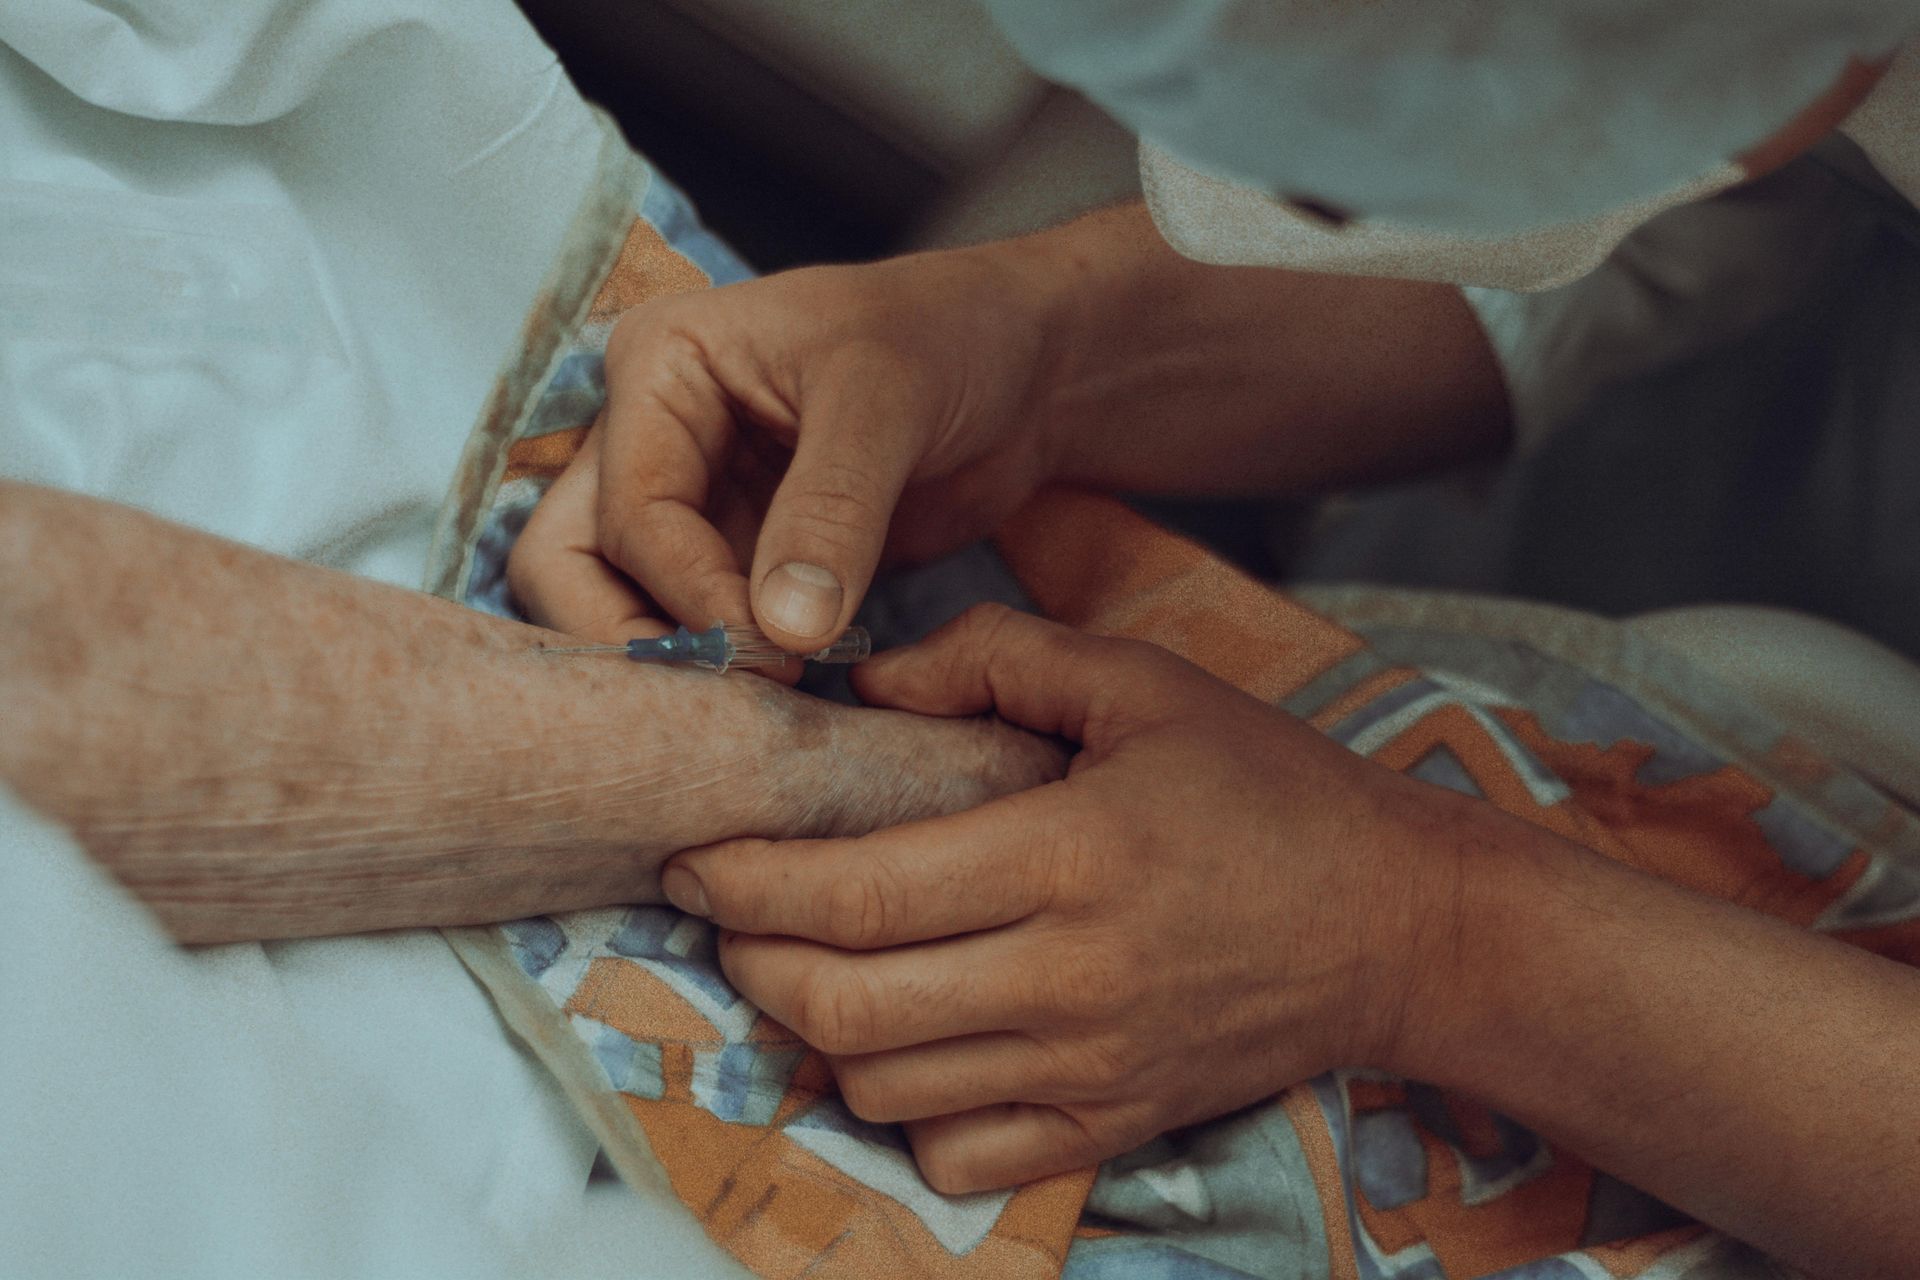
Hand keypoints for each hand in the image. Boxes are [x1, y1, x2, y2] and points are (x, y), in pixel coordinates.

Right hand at [508, 247, 1067, 653]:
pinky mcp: (736, 557)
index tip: (776, 650)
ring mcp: (689, 502)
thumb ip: (832, 510)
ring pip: (622, 608)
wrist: (1024, 371)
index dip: (691, 593)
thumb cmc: (951, 338)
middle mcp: (650, 435)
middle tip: (737, 694)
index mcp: (659, 365)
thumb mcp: (890, 402)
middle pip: (573, 567)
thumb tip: (780, 631)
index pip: (629, 512)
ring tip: (769, 700)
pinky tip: (789, 697)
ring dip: (680, 663)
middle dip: (639, 640)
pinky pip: (695, 627)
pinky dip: (727, 668)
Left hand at [658, 604, 1473, 1191]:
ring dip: (814, 1030)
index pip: (855, 893)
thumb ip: (997, 658)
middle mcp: (1069, 979)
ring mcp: (1088, 1069)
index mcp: (1068, 855)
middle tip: (727, 909)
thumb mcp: (1144, 683)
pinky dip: (899, 1109)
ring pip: (882, 1086)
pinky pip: (958, 1154)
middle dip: (751, 959)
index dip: (747, 879)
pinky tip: (904, 1044)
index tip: (694, 854)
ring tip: (807, 964)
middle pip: (844, 1006)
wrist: (1401, 926)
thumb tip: (868, 682)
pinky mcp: (1111, 1125)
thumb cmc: (1269, 791)